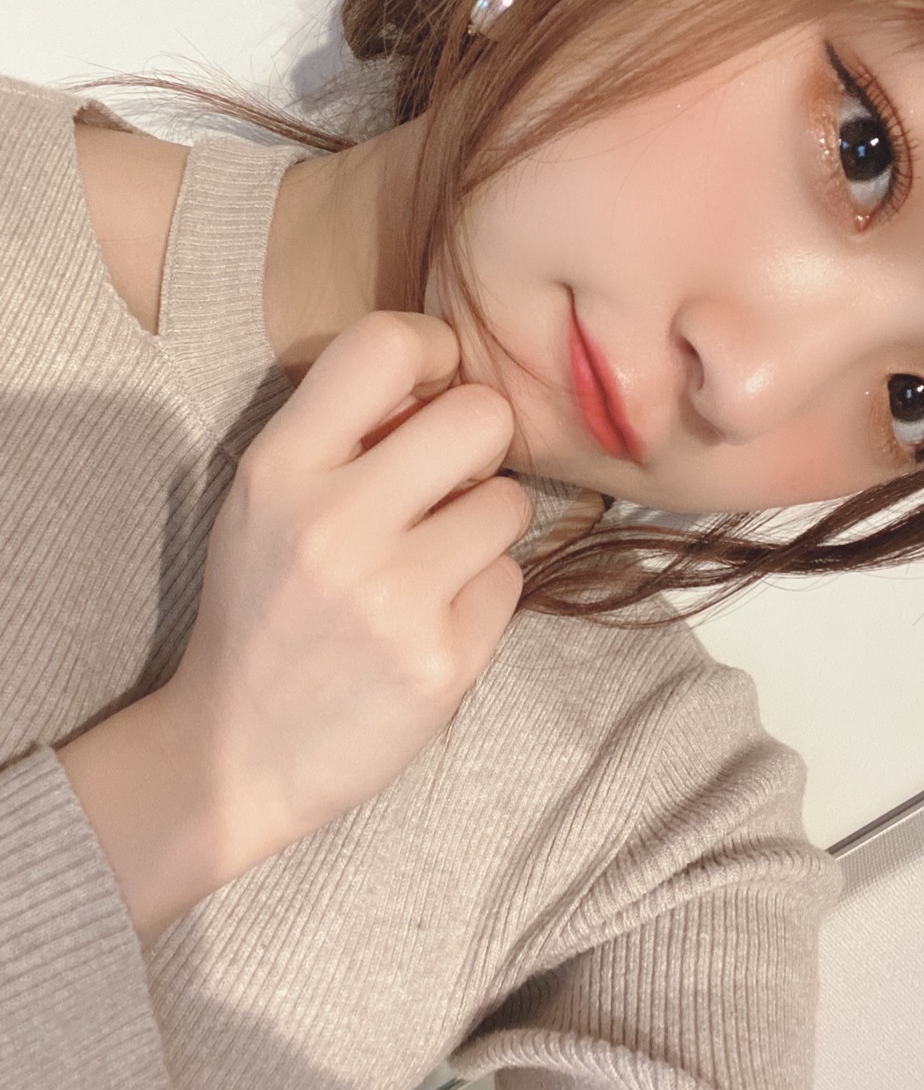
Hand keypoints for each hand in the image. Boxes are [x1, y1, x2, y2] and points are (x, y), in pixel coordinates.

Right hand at [160, 311, 531, 870]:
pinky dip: (483, 595)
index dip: (434, 350)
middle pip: (480, 416)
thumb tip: (445, 380)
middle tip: (451, 480)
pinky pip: (511, 580)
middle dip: (480, 442)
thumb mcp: (266, 502)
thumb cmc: (263, 610)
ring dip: (485, 526)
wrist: (236, 753)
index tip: (436, 384)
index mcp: (279, 468)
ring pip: (511, 503)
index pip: (383, 345)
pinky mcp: (441, 662)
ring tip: (434, 561)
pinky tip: (434, 620)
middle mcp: (333, 524)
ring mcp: (391, 598)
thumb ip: (341, 435)